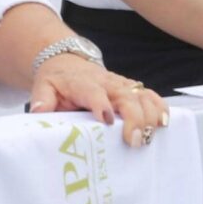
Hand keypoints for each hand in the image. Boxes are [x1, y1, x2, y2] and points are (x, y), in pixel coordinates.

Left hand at [31, 56, 167, 148]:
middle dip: (133, 118)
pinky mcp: (132, 89)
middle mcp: (107, 83)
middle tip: (133, 141)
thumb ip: (41, 99)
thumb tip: (38, 111)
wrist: (68, 62)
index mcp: (83, 84)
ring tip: (152, 135)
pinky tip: (165, 122)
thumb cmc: (57, 81)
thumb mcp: (43, 87)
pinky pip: (150, 95)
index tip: (106, 120)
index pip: (94, 92)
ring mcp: (122, 85)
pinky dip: (160, 107)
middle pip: (126, 96)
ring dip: (150, 114)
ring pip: (142, 95)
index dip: (101, 105)